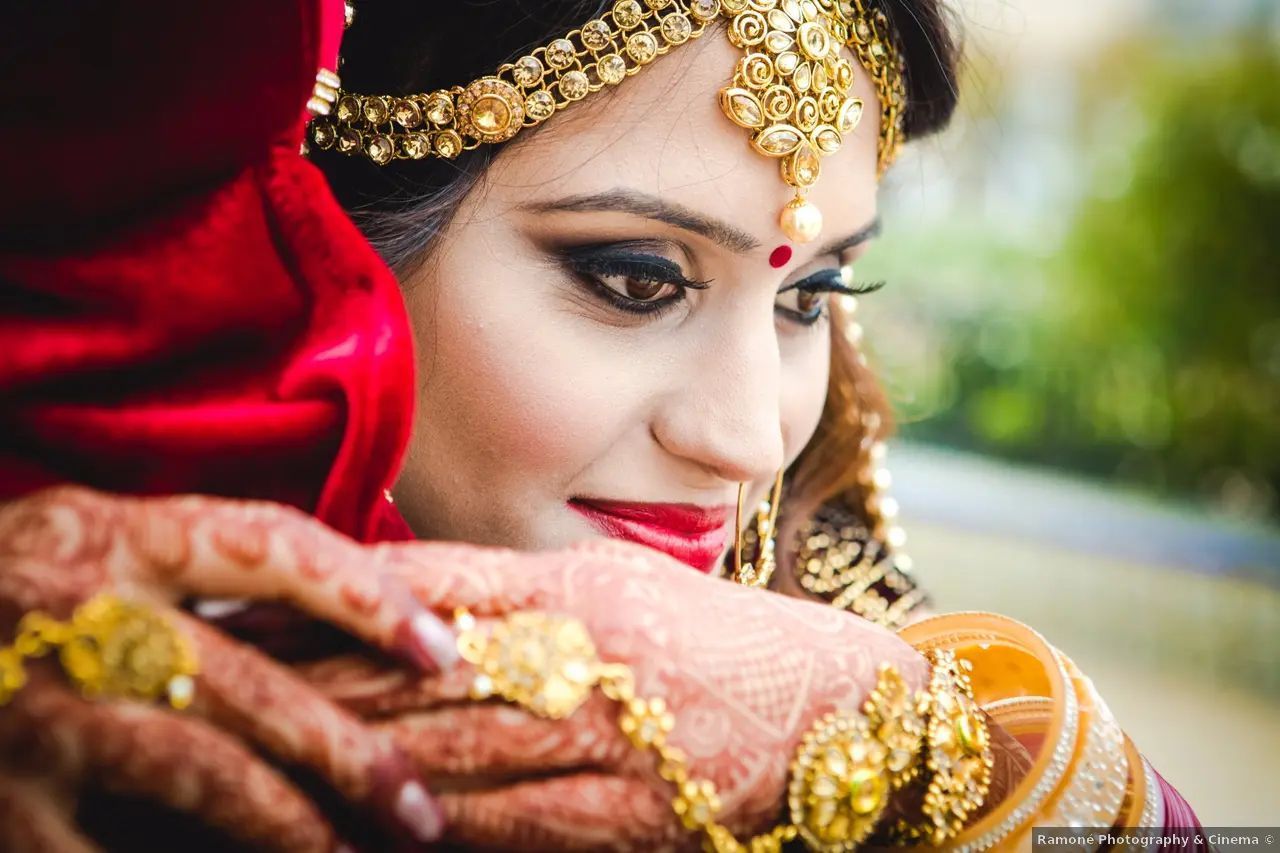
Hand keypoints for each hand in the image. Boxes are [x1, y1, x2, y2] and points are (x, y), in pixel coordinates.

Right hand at [0, 486, 457, 851]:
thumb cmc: (13, 585)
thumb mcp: (98, 541)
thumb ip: (203, 569)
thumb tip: (361, 606)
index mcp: (117, 536)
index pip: (273, 549)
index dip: (367, 597)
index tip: (440, 651)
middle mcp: (79, 615)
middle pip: (251, 687)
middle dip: (350, 755)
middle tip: (422, 809)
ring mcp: (31, 712)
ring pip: (199, 775)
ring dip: (291, 827)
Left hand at [300, 537, 942, 850]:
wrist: (842, 704)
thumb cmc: (722, 641)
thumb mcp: (627, 590)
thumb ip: (525, 595)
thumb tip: (416, 609)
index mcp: (583, 584)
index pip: (435, 580)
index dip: (338, 592)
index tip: (255, 600)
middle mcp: (594, 649)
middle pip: (428, 667)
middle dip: (323, 678)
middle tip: (232, 682)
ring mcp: (621, 733)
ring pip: (464, 747)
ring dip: (368, 759)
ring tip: (282, 761)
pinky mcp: (646, 811)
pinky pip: (531, 822)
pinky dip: (459, 828)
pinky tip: (398, 830)